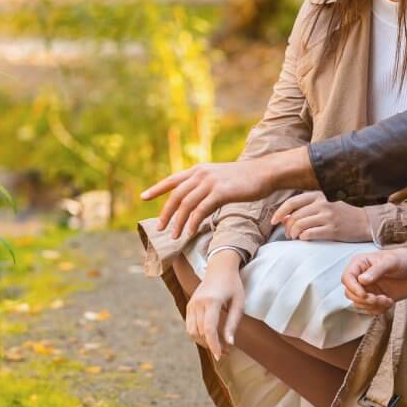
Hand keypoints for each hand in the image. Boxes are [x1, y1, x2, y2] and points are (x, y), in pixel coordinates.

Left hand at [141, 154, 299, 239]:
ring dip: (178, 222)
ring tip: (174, 236)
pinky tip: (189, 232)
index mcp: (198, 170)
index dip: (157, 188)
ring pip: (187, 204)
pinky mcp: (221, 191)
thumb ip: (204, 185)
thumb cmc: (242, 179)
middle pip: (176, 195)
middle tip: (159, 228)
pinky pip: (201, 210)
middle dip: (166, 213)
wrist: (263, 173)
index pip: (172, 180)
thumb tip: (193, 199)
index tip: (143, 196)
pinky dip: (193, 222)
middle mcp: (201, 174)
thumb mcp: (218, 178)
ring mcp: (210, 182)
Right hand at [187, 249, 245, 360]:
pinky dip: (198, 335)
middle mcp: (198, 303)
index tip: (220, 356)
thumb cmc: (233, 286)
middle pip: (201, 333)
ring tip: (218, 345)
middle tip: (226, 351)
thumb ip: (233, 324)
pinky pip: (190, 327)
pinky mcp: (189, 306)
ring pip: (192, 332)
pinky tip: (210, 337)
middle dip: (212, 345)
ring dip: (204, 342)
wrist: (220, 269)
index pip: (209, 329)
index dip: (214, 345)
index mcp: (212, 301)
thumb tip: (230, 343)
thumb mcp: (239, 304)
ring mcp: (191, 304)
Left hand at [270, 191, 369, 241]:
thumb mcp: (325, 205)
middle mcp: (322, 204)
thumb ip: (307, 208)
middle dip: (287, 227)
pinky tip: (305, 239)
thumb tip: (284, 217)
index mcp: (318, 196)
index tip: (273, 221)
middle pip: (294, 216)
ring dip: (294, 234)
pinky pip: (310, 234)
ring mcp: (328, 217)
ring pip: (300, 226)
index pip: (292, 202)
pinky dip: (303, 238)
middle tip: (288, 235)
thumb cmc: (342, 215)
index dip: (280, 212)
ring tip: (296, 238)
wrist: (365, 222)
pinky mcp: (332, 230)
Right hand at [340, 241, 406, 313]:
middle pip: (350, 293)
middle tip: (378, 298)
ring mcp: (369, 288)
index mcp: (361, 264)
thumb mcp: (391, 262)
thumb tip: (361, 280)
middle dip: (364, 299)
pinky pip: (370, 309)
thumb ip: (376, 270)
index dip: (353, 288)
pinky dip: (379, 309)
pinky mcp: (376, 298)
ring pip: (359, 303)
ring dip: (372, 306)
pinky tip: (389, 302)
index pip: (346, 278)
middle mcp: (362, 277)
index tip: (365, 294)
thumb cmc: (405, 259)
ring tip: (387, 300)